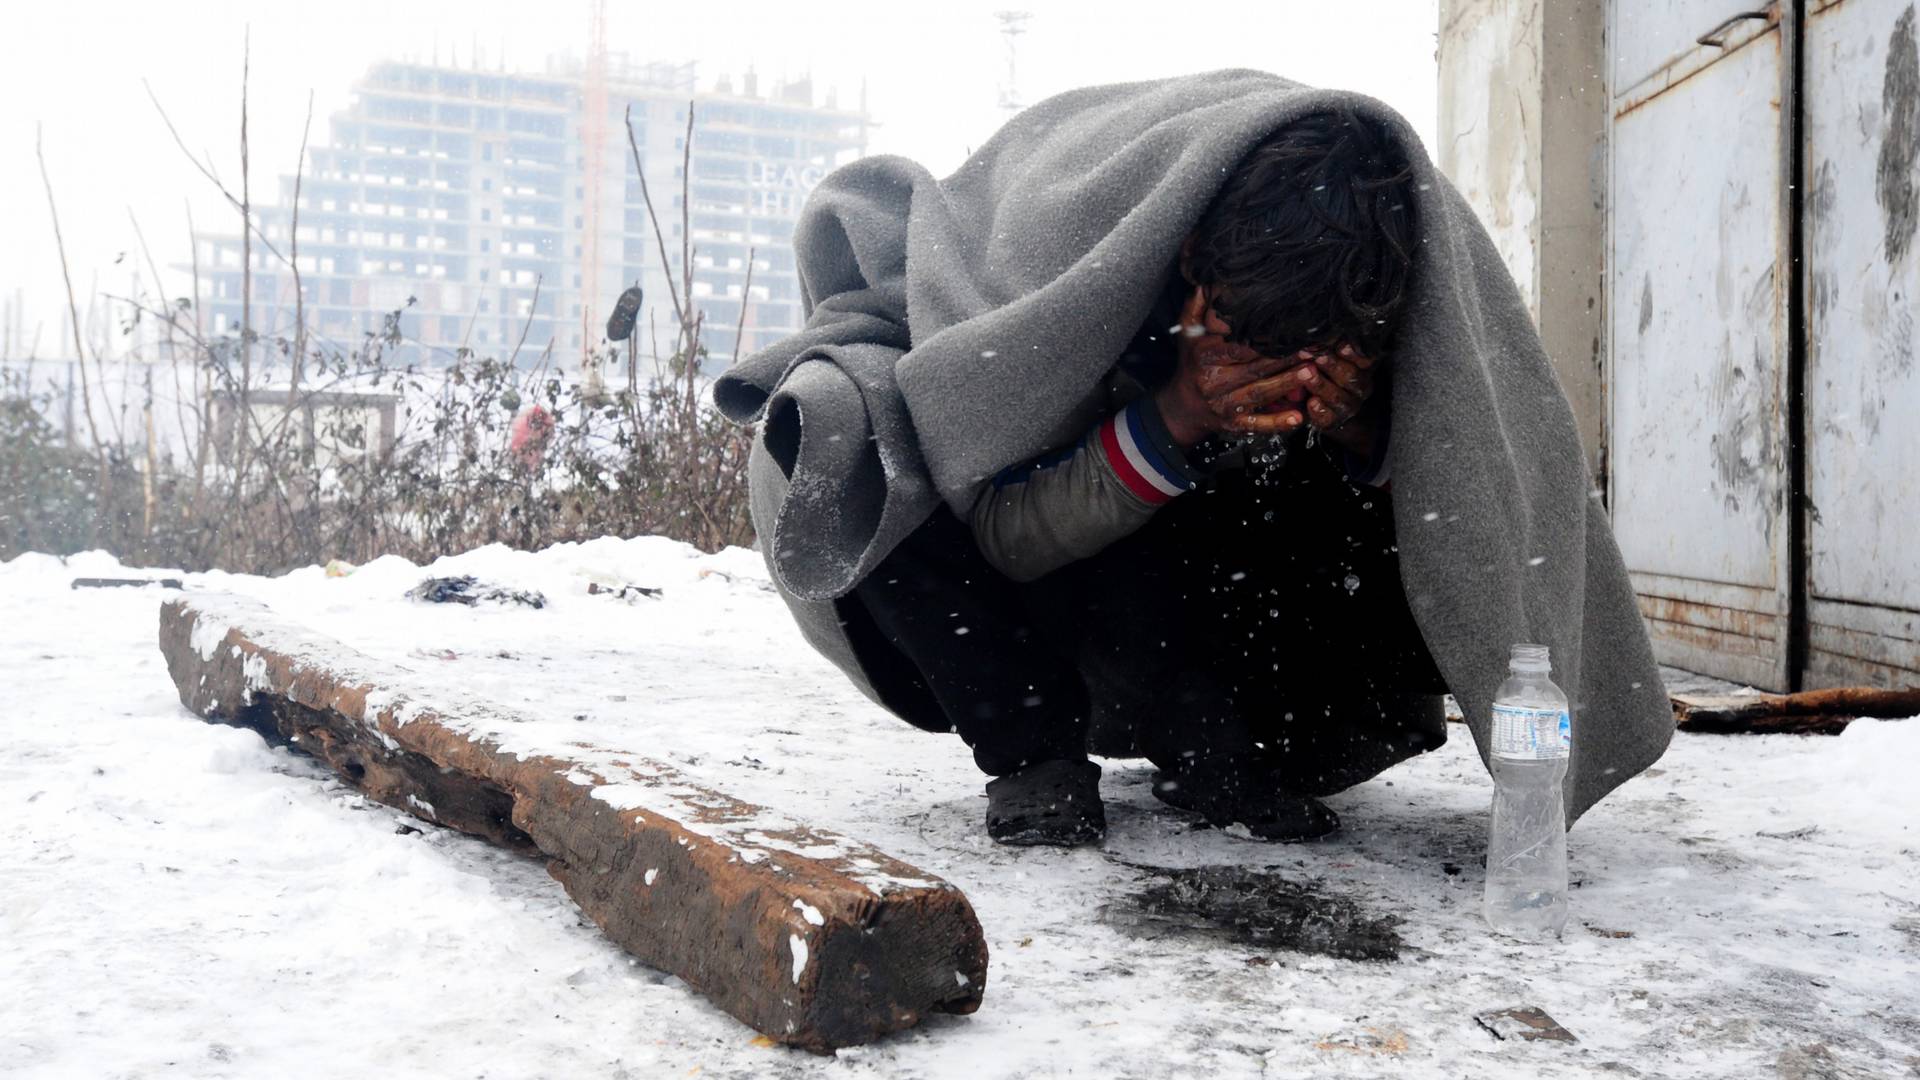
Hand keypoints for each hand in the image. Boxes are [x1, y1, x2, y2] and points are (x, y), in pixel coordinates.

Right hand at [1152, 287, 1379, 456]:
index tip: (1291, 328)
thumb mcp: (1187, 332)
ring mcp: (1224, 404)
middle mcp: (1215, 380)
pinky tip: (1298, 418)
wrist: (1181, 406)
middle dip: (1286, 358)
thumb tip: (1208, 278)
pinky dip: (1277, 423)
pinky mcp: (1233, 424)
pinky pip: (1256, 424)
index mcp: (1206, 355)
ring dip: (1287, 384)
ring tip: (1312, 372)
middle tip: (1315, 347)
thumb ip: (1197, 306)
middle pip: (1255, 368)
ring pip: (1260, 393)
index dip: (1266, 338)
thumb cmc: (1191, 362)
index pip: (1239, 345)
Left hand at [1299, 344, 1379, 459]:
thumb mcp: (1328, 356)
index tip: (1342, 345)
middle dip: (1332, 365)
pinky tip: (1311, 402)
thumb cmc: (1323, 371)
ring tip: (1308, 375)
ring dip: (1321, 385)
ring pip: (1338, 397)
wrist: (1321, 405)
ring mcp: (1348, 406)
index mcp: (1362, 367)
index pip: (1365, 359)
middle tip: (1317, 356)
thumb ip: (1329, 346)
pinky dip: (1319, 410)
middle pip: (1351, 376)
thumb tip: (1319, 332)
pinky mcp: (1333, 421)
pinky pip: (1328, 417)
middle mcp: (1360, 387)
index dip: (1355, 353)